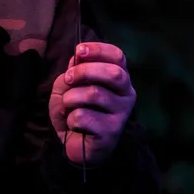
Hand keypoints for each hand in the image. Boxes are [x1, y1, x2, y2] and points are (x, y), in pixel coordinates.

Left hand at [49, 42, 136, 165]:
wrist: (74, 143)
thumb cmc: (74, 109)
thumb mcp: (68, 85)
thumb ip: (73, 70)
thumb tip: (77, 59)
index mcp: (118, 78)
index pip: (118, 56)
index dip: (98, 50)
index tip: (79, 51)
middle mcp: (126, 94)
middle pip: (113, 73)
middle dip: (84, 71)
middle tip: (68, 79)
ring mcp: (121, 114)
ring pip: (94, 94)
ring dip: (71, 98)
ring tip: (67, 106)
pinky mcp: (111, 132)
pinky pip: (85, 117)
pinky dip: (71, 118)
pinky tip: (74, 125)